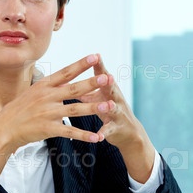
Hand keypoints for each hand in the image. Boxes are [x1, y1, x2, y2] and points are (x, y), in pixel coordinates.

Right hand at [0, 55, 105, 179]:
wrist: (4, 128)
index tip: (95, 57)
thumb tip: (64, 77)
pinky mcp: (48, 129)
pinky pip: (70, 132)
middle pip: (74, 89)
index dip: (81, 64)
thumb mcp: (33, 92)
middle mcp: (47, 97)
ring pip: (75, 110)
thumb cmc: (19, 109)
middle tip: (108, 78)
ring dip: (93, 109)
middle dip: (92, 83)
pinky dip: (84, 135)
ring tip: (109, 106)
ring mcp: (48, 113)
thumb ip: (50, 86)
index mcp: (44, 86)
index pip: (65, 72)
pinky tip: (97, 137)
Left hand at [78, 55, 155, 182]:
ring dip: (110, 106)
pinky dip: (103, 133)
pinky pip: (109, 130)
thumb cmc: (107, 110)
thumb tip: (65, 81)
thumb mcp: (97, 99)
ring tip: (108, 105)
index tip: (95, 55)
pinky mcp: (116, 128)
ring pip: (113, 108)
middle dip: (109, 83)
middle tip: (107, 76)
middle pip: (111, 88)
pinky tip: (98, 137)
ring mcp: (117, 113)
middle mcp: (114, 98)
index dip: (99, 66)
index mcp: (107, 89)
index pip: (103, 75)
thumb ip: (83, 91)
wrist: (127, 131)